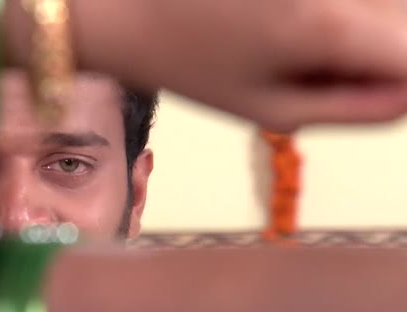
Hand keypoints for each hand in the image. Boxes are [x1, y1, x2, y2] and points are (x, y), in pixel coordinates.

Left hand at [70, 0, 406, 129]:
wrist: (127, 5)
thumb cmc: (194, 65)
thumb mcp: (275, 108)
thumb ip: (362, 106)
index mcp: (326, 25)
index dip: (405, 74)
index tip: (382, 88)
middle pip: (405, 16)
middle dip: (390, 45)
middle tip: (331, 61)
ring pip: (384, 2)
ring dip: (368, 21)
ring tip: (297, 36)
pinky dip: (344, 9)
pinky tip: (289, 19)